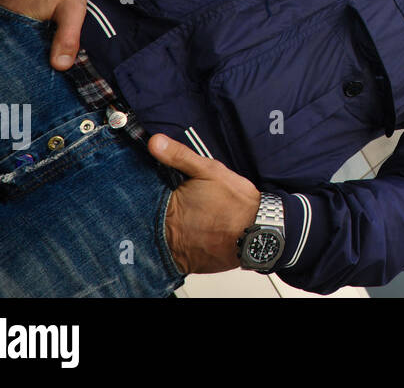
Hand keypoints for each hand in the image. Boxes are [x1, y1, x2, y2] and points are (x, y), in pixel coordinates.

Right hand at [0, 0, 86, 70]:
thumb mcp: (72, 10)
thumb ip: (68, 37)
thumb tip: (61, 66)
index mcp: (15, 23)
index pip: (14, 58)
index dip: (26, 70)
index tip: (37, 81)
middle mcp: (2, 19)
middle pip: (10, 50)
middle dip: (23, 62)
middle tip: (38, 74)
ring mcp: (0, 13)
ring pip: (9, 39)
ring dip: (21, 49)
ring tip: (35, 61)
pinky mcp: (2, 8)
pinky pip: (8, 28)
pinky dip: (18, 36)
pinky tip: (32, 42)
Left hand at [150, 134, 261, 274]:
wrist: (258, 232)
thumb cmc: (235, 202)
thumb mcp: (209, 171)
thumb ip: (180, 156)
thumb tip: (154, 142)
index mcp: (169, 205)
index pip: (145, 198)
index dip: (146, 192)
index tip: (146, 186)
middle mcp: (168, 229)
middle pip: (151, 218)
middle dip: (157, 211)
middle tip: (175, 204)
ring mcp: (177, 248)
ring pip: (162, 237)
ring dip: (167, 229)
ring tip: (185, 220)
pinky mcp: (188, 262)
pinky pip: (176, 252)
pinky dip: (180, 245)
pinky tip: (192, 235)